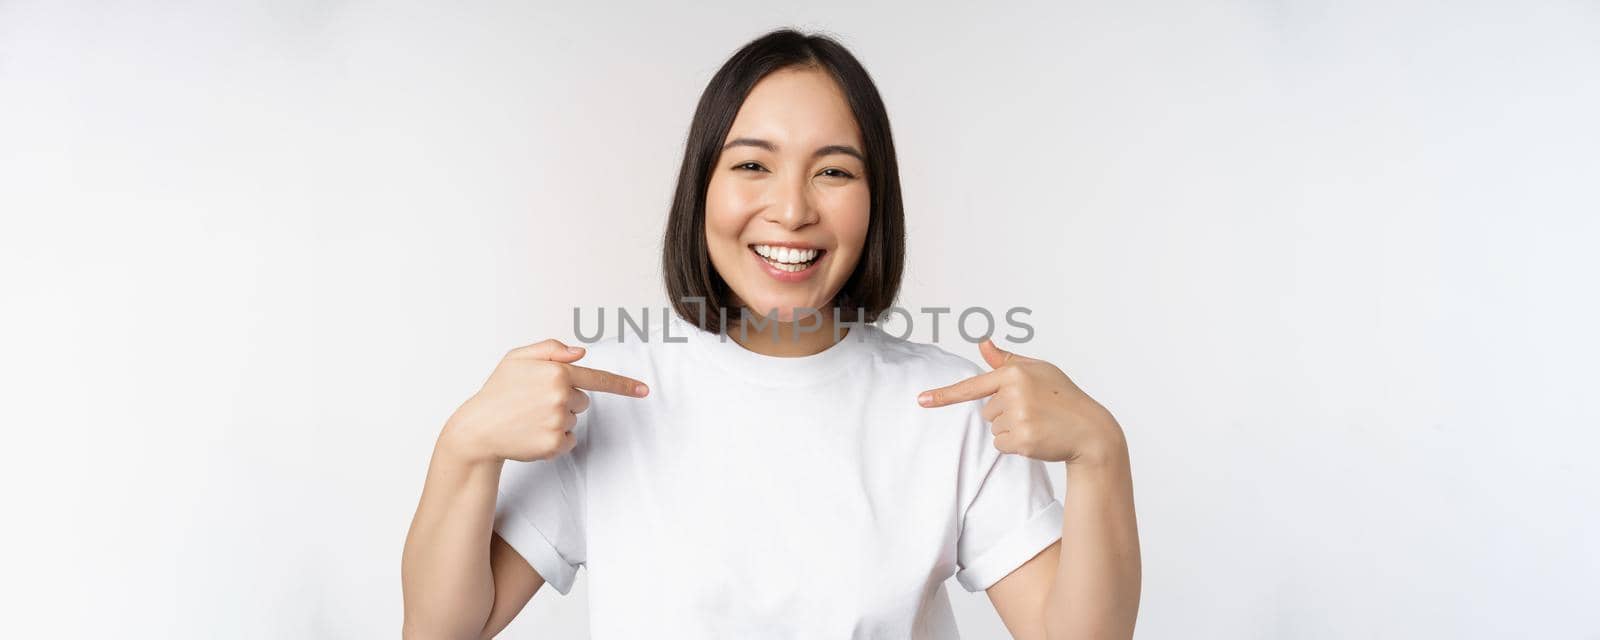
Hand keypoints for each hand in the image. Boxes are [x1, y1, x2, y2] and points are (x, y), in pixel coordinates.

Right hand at [442, 339, 648, 462]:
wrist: (478, 429)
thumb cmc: (498, 391)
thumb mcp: (517, 358)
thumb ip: (551, 349)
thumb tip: (581, 352)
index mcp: (556, 372)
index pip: (598, 378)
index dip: (623, 385)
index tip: (644, 390)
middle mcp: (561, 396)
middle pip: (583, 400)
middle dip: (565, 400)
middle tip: (534, 403)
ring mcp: (559, 421)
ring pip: (575, 420)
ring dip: (558, 419)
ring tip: (529, 418)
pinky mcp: (555, 444)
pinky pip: (569, 440)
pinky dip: (555, 439)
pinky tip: (532, 433)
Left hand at [918, 339, 1125, 465]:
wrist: (1090, 431)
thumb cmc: (1063, 397)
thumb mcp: (1038, 371)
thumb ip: (1007, 360)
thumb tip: (982, 342)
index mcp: (1015, 372)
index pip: (973, 385)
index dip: (944, 395)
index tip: (921, 400)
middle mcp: (1014, 394)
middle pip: (986, 410)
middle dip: (1005, 412)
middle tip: (1035, 411)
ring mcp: (1018, 418)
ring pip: (993, 428)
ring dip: (1011, 429)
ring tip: (1038, 423)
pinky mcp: (1022, 441)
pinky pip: (1001, 444)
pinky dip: (1015, 444)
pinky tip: (1037, 437)